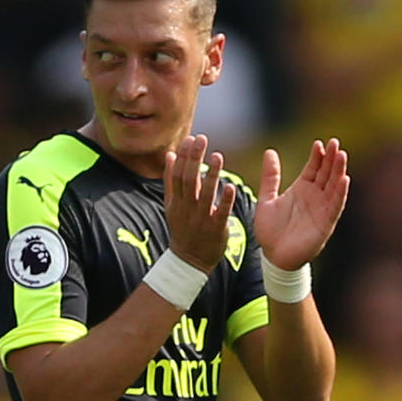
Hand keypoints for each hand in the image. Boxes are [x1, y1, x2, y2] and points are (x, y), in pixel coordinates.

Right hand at [164, 134, 235, 272]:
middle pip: (188, 180)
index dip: (184, 156)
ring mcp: (200, 219)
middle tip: (201, 139)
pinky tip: (230, 186)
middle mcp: (186, 208)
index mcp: (176, 201)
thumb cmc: (183, 229)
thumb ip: (171, 180)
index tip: (190, 139)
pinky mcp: (215, 229)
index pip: (177, 175)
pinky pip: (220, 213)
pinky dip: (225, 200)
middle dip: (194, 159)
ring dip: (211, 174)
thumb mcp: (172, 205)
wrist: (188, 261)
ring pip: (204, 194)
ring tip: (218, 156)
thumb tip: (171, 155)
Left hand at [255, 138, 349, 269]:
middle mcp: (314, 196)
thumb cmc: (270, 231)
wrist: (273, 257)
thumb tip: (270, 151)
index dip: (317, 156)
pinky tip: (345, 179)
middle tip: (335, 142)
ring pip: (334, 186)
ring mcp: (321, 209)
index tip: (319, 143)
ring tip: (342, 155)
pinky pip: (335, 205)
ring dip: (339, 171)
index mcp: (301, 189)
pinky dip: (341, 192)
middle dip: (331, 158)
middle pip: (326, 173)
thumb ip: (270, 177)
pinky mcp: (326, 223)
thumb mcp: (266, 199)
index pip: (313, 167)